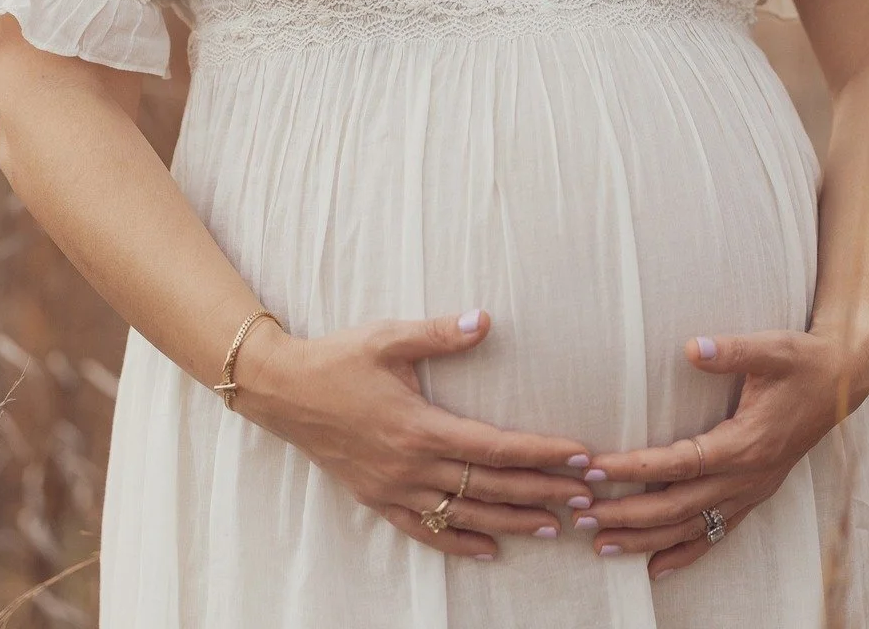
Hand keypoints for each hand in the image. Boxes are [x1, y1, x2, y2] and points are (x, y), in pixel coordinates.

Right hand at [234, 309, 592, 559]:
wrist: (283, 390)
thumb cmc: (339, 358)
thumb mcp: (389, 338)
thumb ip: (440, 334)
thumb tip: (485, 319)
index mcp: (420, 427)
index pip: (495, 447)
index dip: (541, 454)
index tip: (578, 456)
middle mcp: (411, 466)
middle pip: (490, 487)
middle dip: (542, 491)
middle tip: (585, 497)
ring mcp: (394, 488)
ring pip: (465, 514)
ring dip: (511, 521)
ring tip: (553, 526)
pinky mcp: (377, 499)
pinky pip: (424, 530)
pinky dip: (459, 542)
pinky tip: (489, 549)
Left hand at [574, 328, 868, 578]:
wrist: (843, 382)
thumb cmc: (803, 361)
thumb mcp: (773, 348)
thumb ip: (732, 350)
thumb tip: (692, 347)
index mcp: (746, 443)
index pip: (679, 463)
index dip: (636, 469)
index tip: (596, 470)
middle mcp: (747, 477)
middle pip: (678, 506)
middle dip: (627, 514)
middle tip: (581, 515)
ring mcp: (751, 491)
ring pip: (692, 528)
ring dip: (645, 540)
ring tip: (601, 544)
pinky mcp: (754, 495)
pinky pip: (717, 534)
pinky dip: (684, 553)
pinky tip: (655, 568)